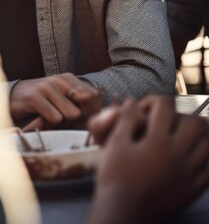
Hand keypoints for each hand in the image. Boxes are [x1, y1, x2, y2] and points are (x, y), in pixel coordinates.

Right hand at [10, 73, 101, 130]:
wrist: (13, 96)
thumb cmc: (41, 100)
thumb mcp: (61, 98)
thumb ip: (79, 101)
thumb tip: (97, 107)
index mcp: (68, 78)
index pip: (93, 96)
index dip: (88, 111)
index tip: (77, 116)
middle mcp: (58, 79)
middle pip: (83, 107)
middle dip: (76, 119)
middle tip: (63, 119)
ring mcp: (46, 87)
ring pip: (70, 113)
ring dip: (63, 122)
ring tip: (51, 117)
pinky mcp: (35, 97)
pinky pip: (54, 117)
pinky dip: (50, 123)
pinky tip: (41, 118)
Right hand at [87, 96, 208, 223]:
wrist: (123, 213)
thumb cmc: (115, 177)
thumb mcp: (115, 144)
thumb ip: (126, 120)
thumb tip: (133, 101)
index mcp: (158, 140)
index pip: (166, 105)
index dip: (153, 101)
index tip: (144, 111)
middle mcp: (178, 154)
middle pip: (195, 122)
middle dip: (181, 116)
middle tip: (167, 123)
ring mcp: (189, 173)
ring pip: (207, 145)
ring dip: (197, 136)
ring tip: (182, 138)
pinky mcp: (193, 190)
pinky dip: (204, 159)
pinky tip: (192, 158)